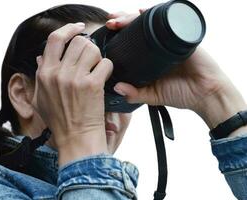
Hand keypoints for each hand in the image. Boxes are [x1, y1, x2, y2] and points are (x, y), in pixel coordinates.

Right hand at [32, 23, 112, 165]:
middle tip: (91, 57)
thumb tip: (40, 56)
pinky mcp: (92, 85)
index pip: (54, 39)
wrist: (76, 137)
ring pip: (92, 49)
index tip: (77, 28)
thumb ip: (39, 75)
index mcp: (45, 74)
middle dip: (87, 46)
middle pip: (77, 42)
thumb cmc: (59, 120)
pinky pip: (105, 64)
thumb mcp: (41, 98)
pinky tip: (104, 77)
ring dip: (98, 57)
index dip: (68, 29)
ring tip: (97, 68)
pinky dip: (108, 68)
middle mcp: (58, 74)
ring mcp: (75, 79)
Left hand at [106, 10, 246, 134]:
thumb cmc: (181, 93)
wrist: (205, 95)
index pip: (132, 42)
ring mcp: (170, 40)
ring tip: (120, 19)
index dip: (119, 36)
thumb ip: (135, 93)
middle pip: (138, 28)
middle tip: (111, 22)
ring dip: (133, 17)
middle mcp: (158, 46)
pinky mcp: (182, 36)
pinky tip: (143, 12)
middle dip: (122, 22)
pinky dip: (156, 14)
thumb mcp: (153, 95)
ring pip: (149, 22)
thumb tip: (117, 88)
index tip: (107, 34)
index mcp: (150, 58)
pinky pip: (169, 22)